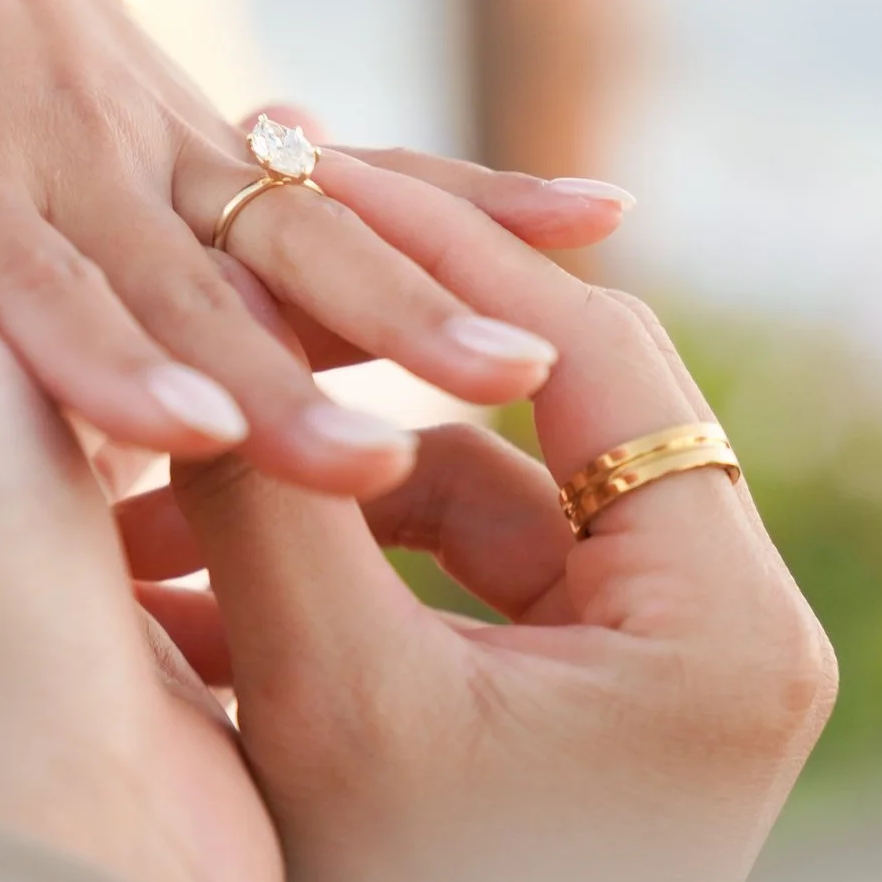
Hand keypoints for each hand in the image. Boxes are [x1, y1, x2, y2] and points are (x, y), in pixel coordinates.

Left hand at [0, 0, 637, 494]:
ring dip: (407, 297)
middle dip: (291, 374)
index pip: (29, 283)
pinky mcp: (220, 123)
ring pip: (295, 224)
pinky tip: (588, 217)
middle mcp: (67, 150)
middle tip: (381, 458)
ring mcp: (157, 132)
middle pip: (188, 279)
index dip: (105, 360)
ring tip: (526, 363)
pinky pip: (355, 163)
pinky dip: (469, 192)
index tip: (187, 436)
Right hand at [117, 151, 837, 881]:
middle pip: (535, 412)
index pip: (590, 352)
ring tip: (160, 468)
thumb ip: (280, 502)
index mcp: (722, 619)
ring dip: (321, 481)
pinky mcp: (578, 700)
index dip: (441, 257)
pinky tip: (182, 576)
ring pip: (475, 497)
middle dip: (366, 355)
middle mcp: (717, 624)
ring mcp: (649, 663)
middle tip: (244, 255)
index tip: (310, 175)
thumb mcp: (333, 706)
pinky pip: (456, 582)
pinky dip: (334, 568)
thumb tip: (212, 313)